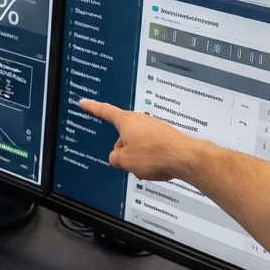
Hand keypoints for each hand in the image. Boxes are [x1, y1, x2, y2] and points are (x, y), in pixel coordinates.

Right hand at [79, 99, 204, 181]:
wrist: (185, 158)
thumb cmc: (155, 156)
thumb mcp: (125, 161)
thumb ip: (115, 157)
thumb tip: (117, 156)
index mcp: (126, 121)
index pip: (104, 111)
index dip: (92, 107)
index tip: (84, 102)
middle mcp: (140, 120)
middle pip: (122, 133)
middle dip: (122, 147)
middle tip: (125, 161)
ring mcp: (154, 126)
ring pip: (137, 141)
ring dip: (136, 154)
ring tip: (145, 167)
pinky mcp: (165, 135)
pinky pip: (150, 146)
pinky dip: (149, 156)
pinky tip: (156, 166)